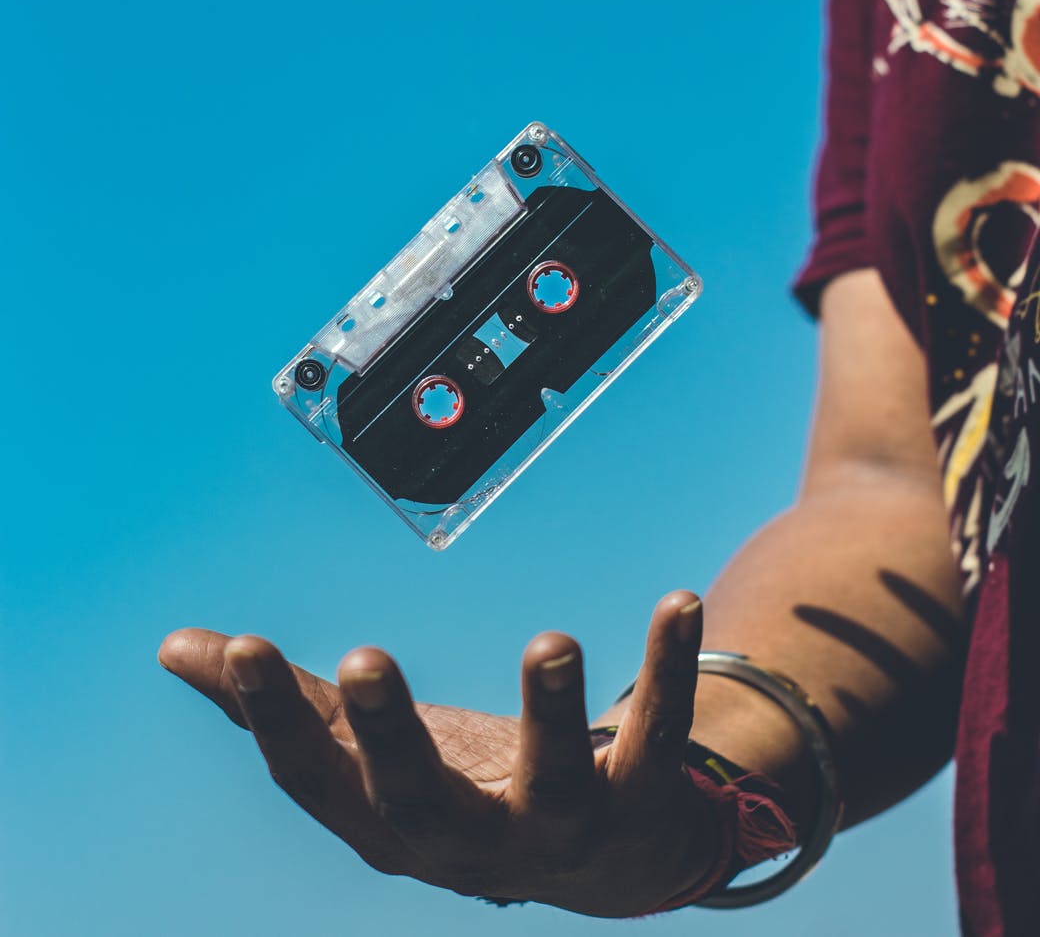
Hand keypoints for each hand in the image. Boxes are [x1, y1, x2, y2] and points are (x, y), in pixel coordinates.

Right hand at [159, 591, 718, 915]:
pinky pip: (658, 738)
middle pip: (417, 799)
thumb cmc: (459, 785)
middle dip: (388, 736)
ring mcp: (556, 830)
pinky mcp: (637, 802)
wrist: (599, 857)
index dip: (272, 716)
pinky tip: (679, 601)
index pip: (313, 774)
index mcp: (385, 818)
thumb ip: (278, 700)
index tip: (241, 643)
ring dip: (552, 714)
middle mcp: (465, 841)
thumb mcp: (365, 750)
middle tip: (362, 658)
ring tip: (550, 641)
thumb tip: (176, 646)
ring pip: (554, 783)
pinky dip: (669, 673)